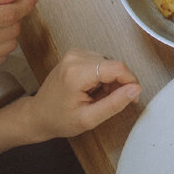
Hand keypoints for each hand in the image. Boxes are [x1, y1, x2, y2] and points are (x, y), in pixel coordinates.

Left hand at [21, 49, 140, 142]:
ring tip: (98, 97)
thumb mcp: (89, 119)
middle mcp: (75, 57)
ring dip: (110, 80)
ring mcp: (74, 54)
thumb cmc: (59, 120)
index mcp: (77, 73)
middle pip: (114, 64)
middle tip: (109, 102)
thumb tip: (136, 89)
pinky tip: (93, 89)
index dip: (130, 81)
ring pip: (109, 63)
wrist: (37, 115)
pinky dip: (102, 76)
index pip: (117, 67)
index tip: (132, 97)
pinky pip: (101, 61)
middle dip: (118, 83)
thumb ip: (115, 103)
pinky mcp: (75, 54)